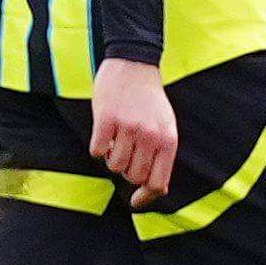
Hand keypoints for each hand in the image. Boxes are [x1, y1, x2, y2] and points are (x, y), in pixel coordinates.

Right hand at [90, 57, 178, 205]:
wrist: (134, 63)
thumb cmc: (150, 100)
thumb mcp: (166, 127)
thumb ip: (163, 158)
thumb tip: (159, 190)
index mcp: (168, 139)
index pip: (157, 183)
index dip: (146, 196)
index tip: (135, 201)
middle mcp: (150, 135)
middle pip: (133, 176)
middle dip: (126, 171)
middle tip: (126, 153)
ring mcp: (128, 127)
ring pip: (114, 166)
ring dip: (112, 158)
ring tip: (117, 140)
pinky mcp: (106, 119)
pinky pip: (97, 151)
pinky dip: (98, 147)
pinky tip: (105, 132)